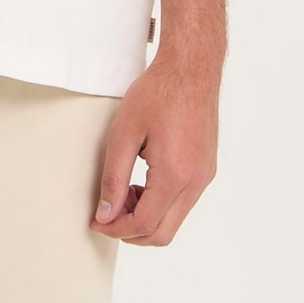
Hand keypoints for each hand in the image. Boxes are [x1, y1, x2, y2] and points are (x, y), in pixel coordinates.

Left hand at [89, 58, 218, 245]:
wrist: (191, 69)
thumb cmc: (158, 93)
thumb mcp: (124, 133)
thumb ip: (114, 177)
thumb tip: (106, 214)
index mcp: (175, 175)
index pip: (143, 224)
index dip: (115, 229)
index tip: (96, 221)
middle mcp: (196, 182)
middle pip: (162, 234)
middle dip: (130, 231)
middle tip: (107, 214)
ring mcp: (205, 177)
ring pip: (174, 221)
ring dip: (146, 218)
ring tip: (123, 192)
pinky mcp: (206, 169)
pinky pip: (183, 203)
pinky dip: (160, 204)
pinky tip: (142, 183)